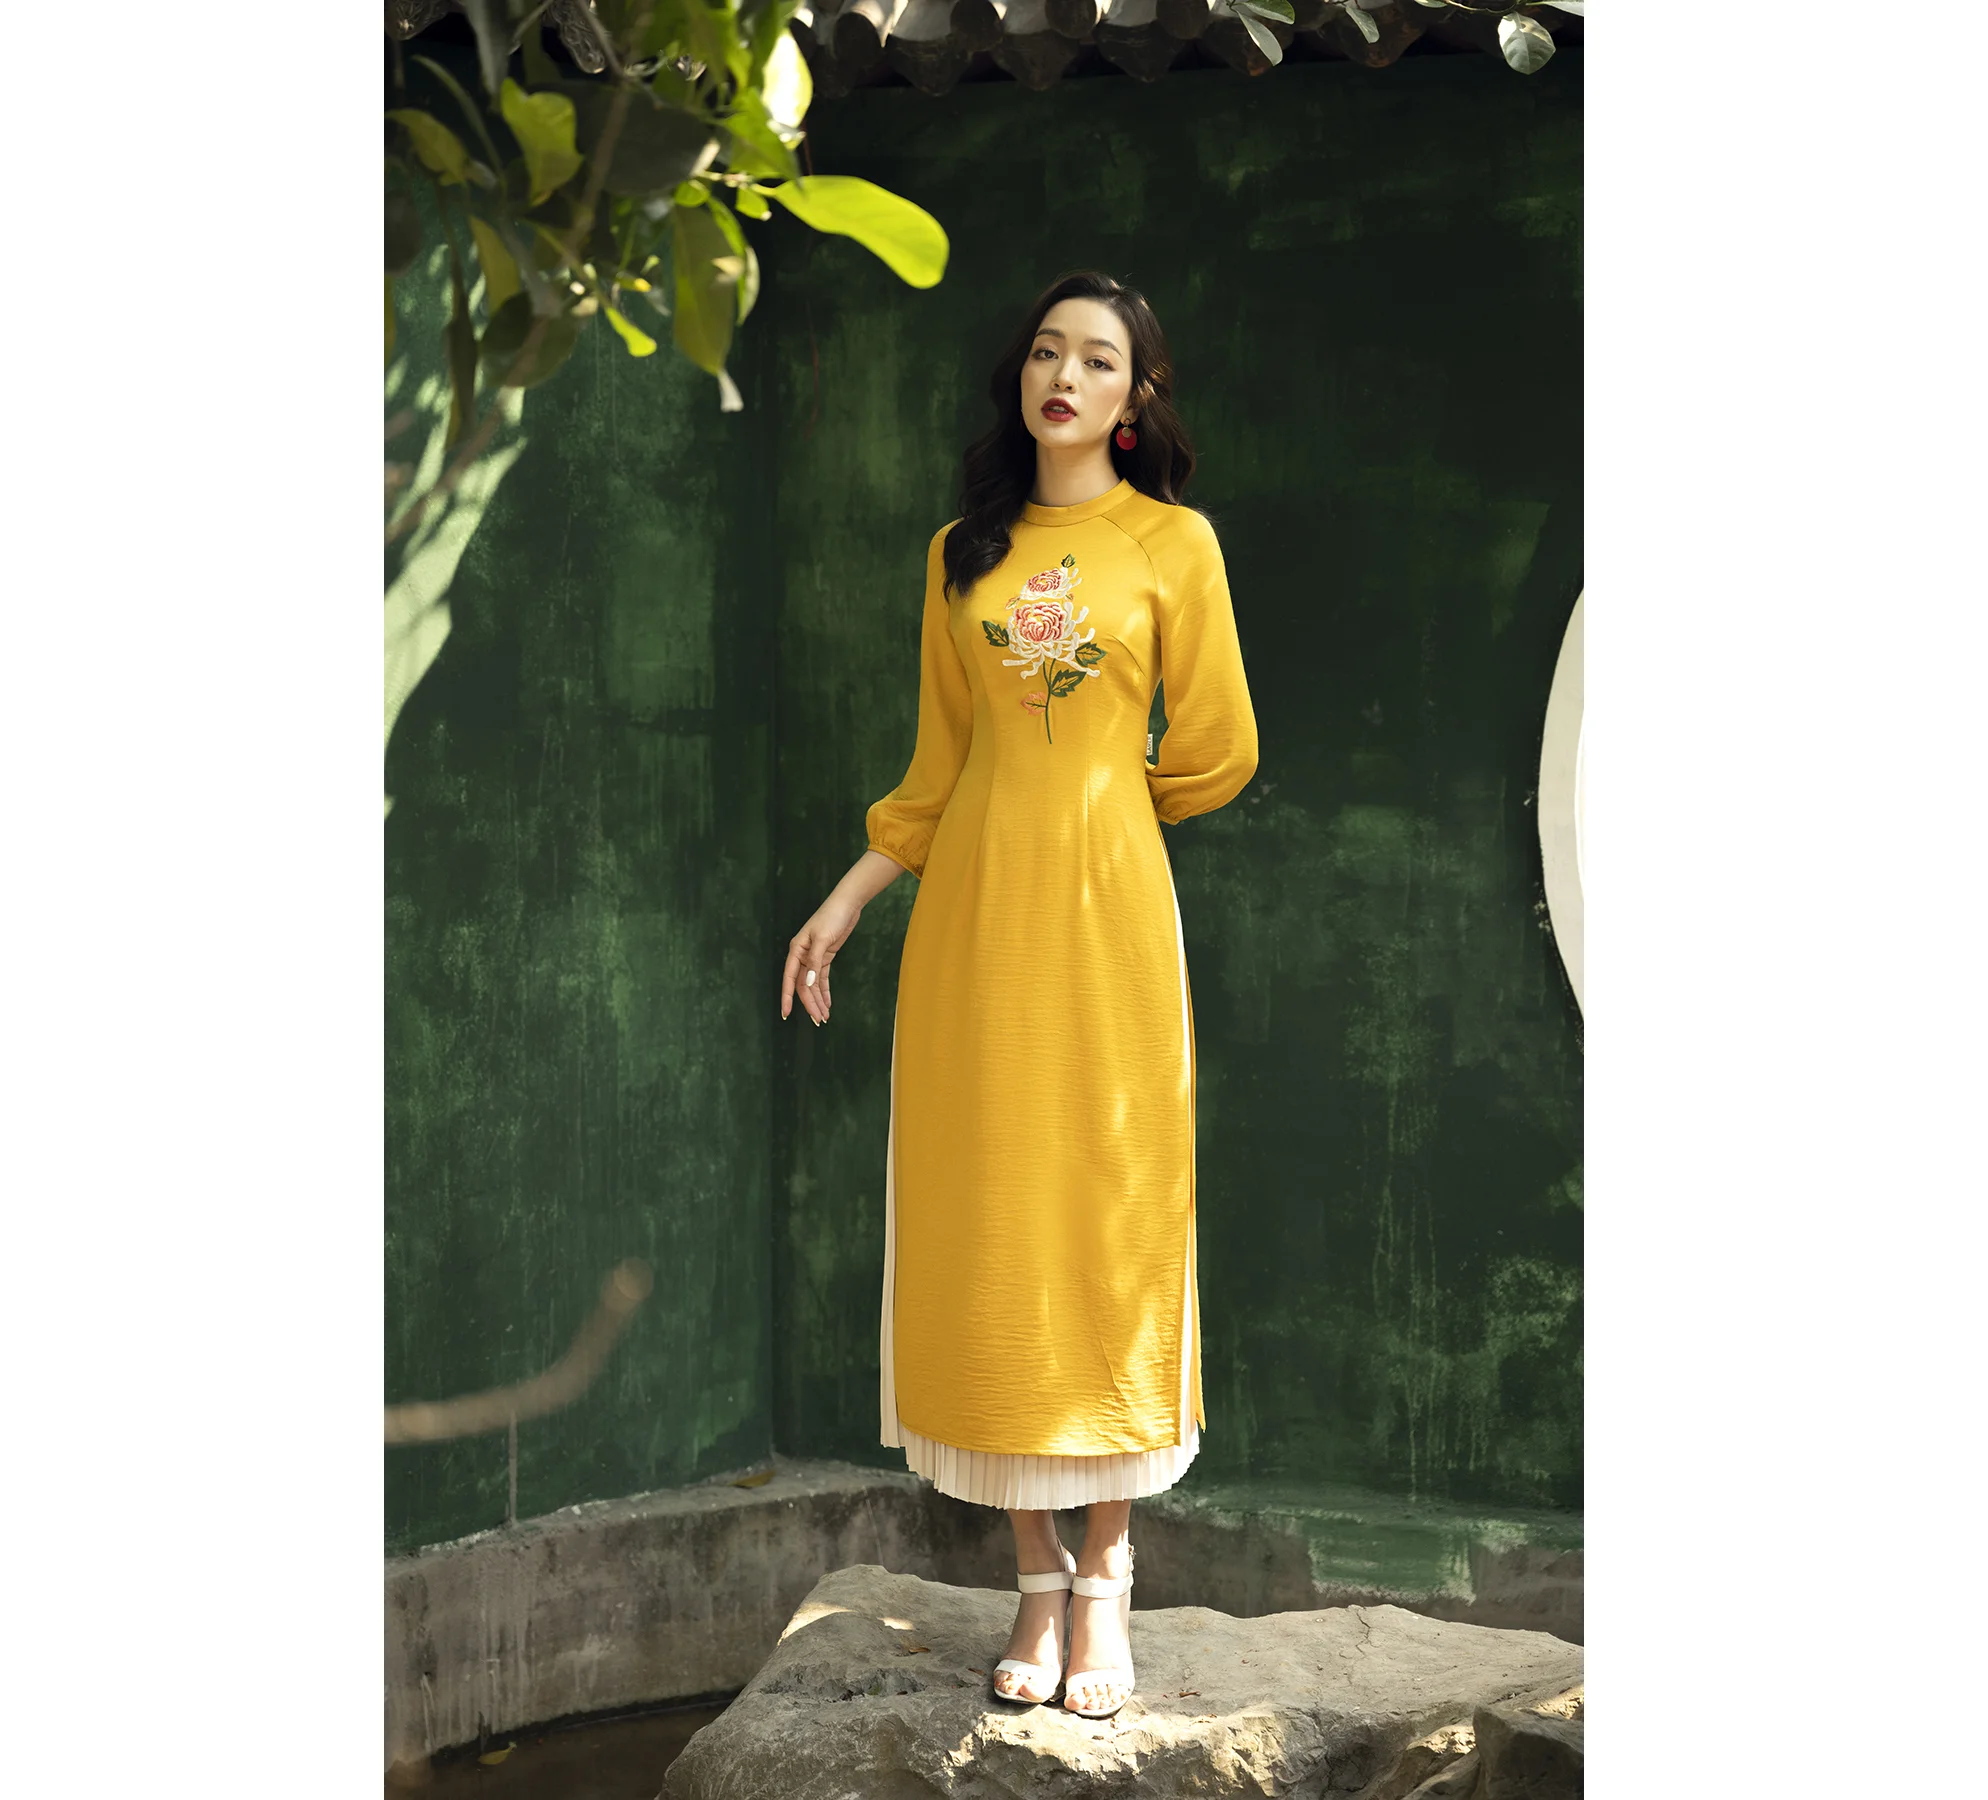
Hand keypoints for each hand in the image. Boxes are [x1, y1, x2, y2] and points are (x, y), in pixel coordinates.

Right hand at [782, 891, 861, 1025]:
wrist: (847, 904)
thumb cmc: (832, 917)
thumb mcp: (822, 939)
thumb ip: (815, 962)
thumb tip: (807, 983)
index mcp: (797, 950)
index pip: (789, 979)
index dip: (787, 997)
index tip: (786, 1014)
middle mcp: (802, 955)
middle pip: (803, 985)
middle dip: (809, 1004)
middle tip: (818, 1020)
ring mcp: (814, 957)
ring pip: (812, 984)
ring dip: (818, 1000)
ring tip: (824, 1017)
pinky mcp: (825, 957)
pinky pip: (822, 979)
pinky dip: (824, 991)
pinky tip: (827, 1004)